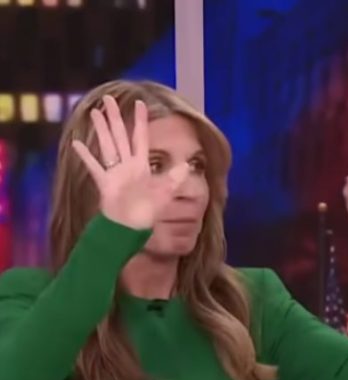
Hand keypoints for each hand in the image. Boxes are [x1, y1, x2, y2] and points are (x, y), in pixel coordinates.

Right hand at [71, 95, 169, 229]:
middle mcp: (127, 165)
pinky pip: (94, 166)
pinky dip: (86, 156)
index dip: (140, 121)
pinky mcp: (104, 183)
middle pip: (120, 136)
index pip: (141, 137)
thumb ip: (173, 179)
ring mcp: (114, 172)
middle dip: (115, 118)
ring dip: (101, 129)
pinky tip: (77, 143)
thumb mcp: (165, 194)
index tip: (139, 103)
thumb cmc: (148, 212)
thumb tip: (185, 166)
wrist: (131, 228)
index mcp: (141, 165)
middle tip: (108, 99)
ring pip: (107, 145)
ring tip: (95, 113)